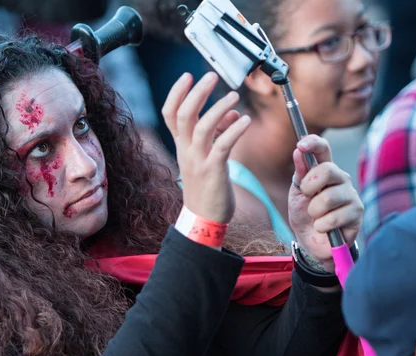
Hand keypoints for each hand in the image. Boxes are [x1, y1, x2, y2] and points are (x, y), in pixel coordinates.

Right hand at [162, 72, 250, 223]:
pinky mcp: (213, 171)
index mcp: (181, 146)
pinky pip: (222, 146)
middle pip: (184, 115)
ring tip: (233, 96)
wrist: (203, 219)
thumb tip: (232, 114)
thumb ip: (218, 133)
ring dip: (218, 108)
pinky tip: (244, 120)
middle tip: (211, 76)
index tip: (188, 76)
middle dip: (197, 92)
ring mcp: (198, 161)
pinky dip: (234, 130)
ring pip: (202, 127)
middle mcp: (186, 151)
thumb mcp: (207, 157)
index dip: (176, 93)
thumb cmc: (206, 187)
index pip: (170, 114)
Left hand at [288, 135, 362, 270]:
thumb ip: (300, 174)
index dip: (314, 143)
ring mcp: (351, 195)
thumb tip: (298, 151)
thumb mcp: (297, 194)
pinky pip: (333, 218)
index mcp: (325, 170)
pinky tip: (323, 228)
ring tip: (315, 217)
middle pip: (328, 170)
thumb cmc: (304, 215)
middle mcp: (341, 179)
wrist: (311, 242)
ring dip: (314, 211)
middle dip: (310, 186)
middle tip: (306, 196)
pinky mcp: (357, 214)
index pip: (324, 150)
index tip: (301, 145)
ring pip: (328, 198)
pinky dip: (321, 226)